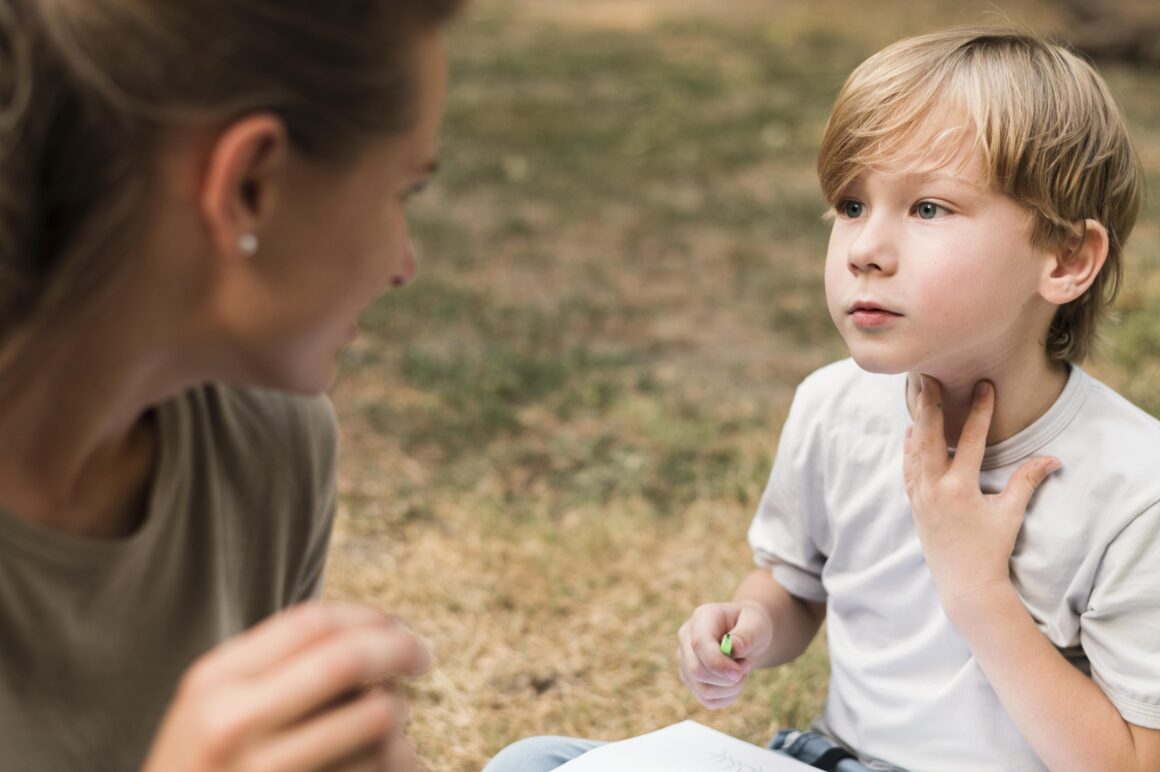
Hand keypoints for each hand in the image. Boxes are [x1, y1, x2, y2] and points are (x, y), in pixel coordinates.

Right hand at [142, 602, 430, 771]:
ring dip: (400, 718)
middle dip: (400, 649)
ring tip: (391, 730)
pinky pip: (376, 770)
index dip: (368, 617)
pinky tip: (394, 763)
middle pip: (347, 660)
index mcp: (214, 683)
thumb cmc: (205, 770)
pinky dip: (403, 762)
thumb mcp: (213, 709)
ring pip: (375, 720)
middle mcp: (233, 725)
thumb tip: (375, 630)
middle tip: (423, 656)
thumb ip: (275, 667)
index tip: (397, 628)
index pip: (311, 622)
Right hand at [676, 600, 771, 708]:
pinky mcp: (691, 680)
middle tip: (746, 665)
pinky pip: (708, 701)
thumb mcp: (756, 623)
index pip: (699, 644)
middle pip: (696, 670)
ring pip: (702, 690)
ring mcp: (685, 661)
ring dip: (730, 688)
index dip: (718, 663)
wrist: (746, 635)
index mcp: (701, 618)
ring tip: (741, 671)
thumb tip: (734, 649)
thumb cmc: (751, 625)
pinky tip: (735, 682)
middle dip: (727, 677)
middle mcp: (686, 639)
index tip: (738, 673)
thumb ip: (747, 635)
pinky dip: (727, 697)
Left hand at [904, 376, 1059, 620]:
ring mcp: (920, 496)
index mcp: (959, 489)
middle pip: (928, 437)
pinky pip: (908, 468)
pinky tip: (911, 431)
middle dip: (929, 405)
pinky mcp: (914, 504)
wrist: (964, 583)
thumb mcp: (1011, 514)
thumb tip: (1054, 459)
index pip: (969, 441)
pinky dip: (909, 448)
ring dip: (917, 420)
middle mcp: (934, 489)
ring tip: (918, 394)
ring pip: (914, 450)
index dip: (978, 412)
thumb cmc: (991, 549)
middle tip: (927, 376)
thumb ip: (1027, 482)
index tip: (984, 386)